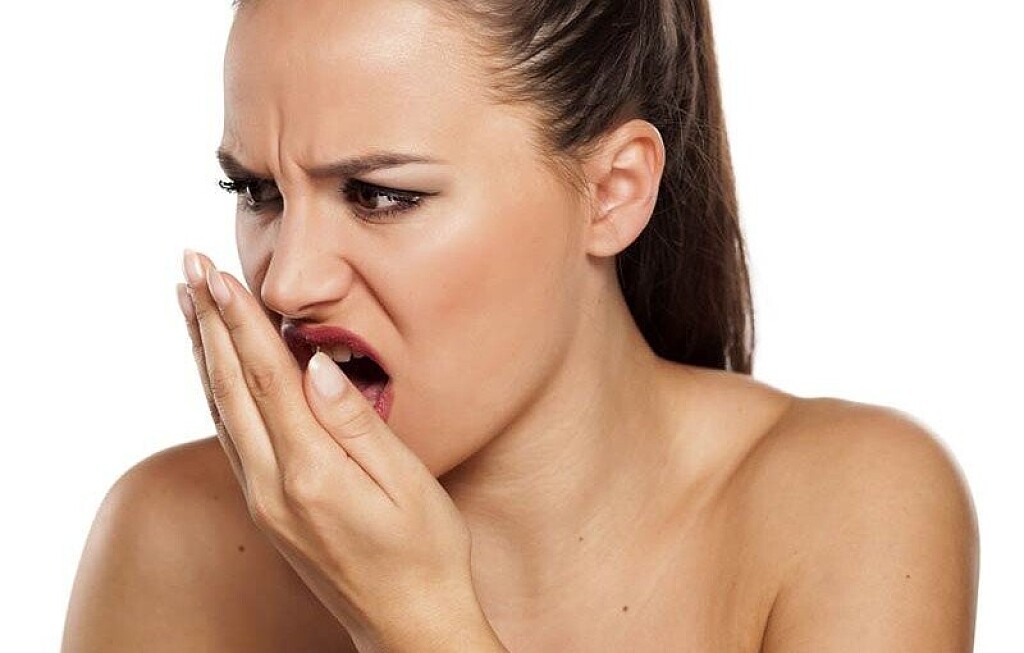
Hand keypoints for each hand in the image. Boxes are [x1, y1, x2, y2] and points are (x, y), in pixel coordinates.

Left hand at [175, 249, 503, 651]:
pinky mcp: (267, 510)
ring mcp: (264, 501)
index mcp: (311, 472)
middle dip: (208, 322)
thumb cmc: (424, 554)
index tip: (217, 273)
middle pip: (229, 387)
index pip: (266, 379)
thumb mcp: (407, 485)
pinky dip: (217, 391)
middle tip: (187, 267)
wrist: (407, 626)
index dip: (241, 322)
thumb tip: (315, 364)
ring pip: (221, 410)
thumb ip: (357, 422)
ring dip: (203, 352)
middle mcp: (273, 487)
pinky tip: (214, 369)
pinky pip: (231, 436)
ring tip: (188, 304)